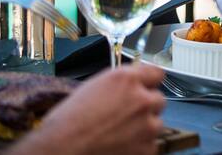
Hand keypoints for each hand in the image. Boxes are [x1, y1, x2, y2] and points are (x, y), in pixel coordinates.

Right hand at [9, 64, 165, 154]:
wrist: (63, 146)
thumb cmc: (70, 119)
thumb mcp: (95, 86)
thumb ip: (120, 82)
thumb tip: (132, 82)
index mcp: (127, 79)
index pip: (156, 73)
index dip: (149, 81)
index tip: (147, 86)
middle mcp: (141, 99)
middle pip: (158, 99)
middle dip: (146, 106)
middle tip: (128, 115)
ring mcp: (147, 125)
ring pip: (156, 124)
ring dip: (144, 127)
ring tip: (121, 133)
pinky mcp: (146, 148)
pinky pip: (151, 145)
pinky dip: (140, 147)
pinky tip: (121, 146)